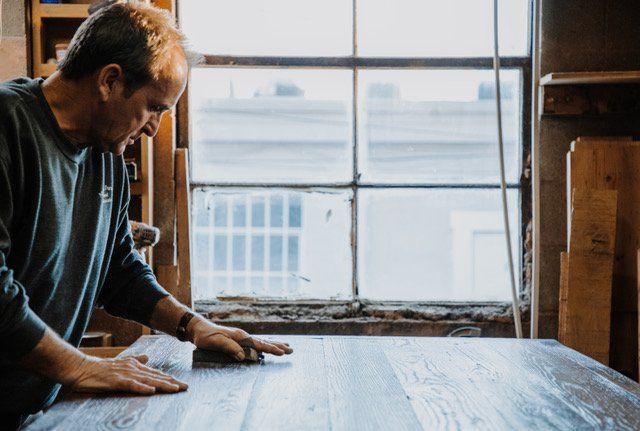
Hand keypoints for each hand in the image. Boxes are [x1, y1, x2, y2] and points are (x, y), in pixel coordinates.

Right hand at [64, 354, 187, 394]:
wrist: (82, 368)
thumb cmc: (101, 368)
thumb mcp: (121, 362)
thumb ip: (135, 360)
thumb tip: (147, 358)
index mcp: (135, 366)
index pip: (156, 373)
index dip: (170, 379)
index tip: (182, 384)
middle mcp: (134, 368)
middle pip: (156, 377)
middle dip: (172, 382)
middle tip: (186, 387)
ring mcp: (126, 374)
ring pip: (148, 380)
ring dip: (162, 385)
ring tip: (175, 389)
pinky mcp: (117, 381)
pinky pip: (132, 385)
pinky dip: (142, 388)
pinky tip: (152, 391)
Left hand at [189, 320, 292, 360]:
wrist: (197, 329)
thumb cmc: (205, 337)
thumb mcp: (216, 343)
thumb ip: (229, 348)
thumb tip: (243, 356)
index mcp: (240, 336)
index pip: (259, 344)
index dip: (271, 348)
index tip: (282, 352)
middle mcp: (243, 336)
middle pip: (264, 341)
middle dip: (278, 346)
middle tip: (291, 350)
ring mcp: (241, 337)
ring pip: (261, 341)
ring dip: (273, 344)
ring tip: (285, 346)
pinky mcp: (238, 340)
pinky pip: (255, 343)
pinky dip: (264, 344)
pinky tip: (266, 346)